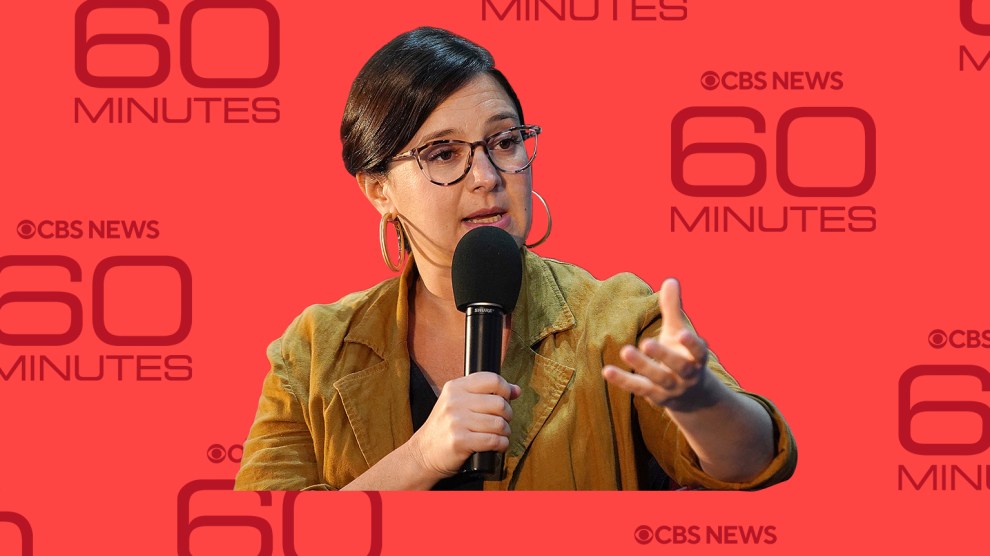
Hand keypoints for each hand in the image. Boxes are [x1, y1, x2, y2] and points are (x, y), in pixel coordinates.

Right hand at [408, 372, 521, 479]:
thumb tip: (516, 390)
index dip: (505, 390)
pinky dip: (501, 445)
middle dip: (508, 415)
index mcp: (455, 387)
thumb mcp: (458, 403)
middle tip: (502, 422)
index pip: (492, 380)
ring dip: (505, 432)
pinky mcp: (460, 440)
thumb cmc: (446, 428)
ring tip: (499, 435)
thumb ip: (485, 394)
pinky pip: (493, 440)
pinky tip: (497, 446)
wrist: (423, 454)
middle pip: (499, 403)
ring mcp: (456, 421)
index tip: (507, 399)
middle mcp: (455, 401)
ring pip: (499, 423)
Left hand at [602, 278, 714, 410]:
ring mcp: (673, 388)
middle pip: (678, 366)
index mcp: (697, 358)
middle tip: (646, 343)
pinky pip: (639, 389)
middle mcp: (688, 375)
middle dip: (663, 356)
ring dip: (642, 366)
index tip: (682, 332)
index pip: (698, 351)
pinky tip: (607, 371)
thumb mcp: (679, 332)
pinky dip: (623, 380)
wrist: (693, 397)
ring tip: (625, 350)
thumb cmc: (683, 354)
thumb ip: (673, 309)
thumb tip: (670, 280)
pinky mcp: (657, 397)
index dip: (692, 344)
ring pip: (658, 379)